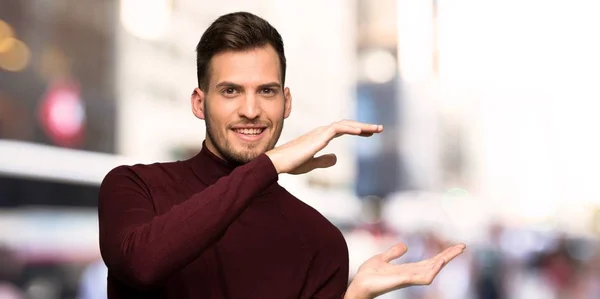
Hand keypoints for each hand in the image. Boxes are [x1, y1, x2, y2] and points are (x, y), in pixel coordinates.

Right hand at [265, 120, 382, 174]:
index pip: (342, 130)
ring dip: (361, 126)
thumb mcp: (311, 163)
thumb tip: (336, 158)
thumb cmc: (290, 163)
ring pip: (344, 125)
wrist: (277, 162)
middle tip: (379, 129)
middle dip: (364, 126)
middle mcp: (321, 132)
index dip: (356, 131)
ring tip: (376, 129)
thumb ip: (323, 160)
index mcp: (320, 137)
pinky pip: (336, 129)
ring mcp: (320, 133)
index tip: (369, 133)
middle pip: (346, 125)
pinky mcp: (318, 137)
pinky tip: (361, 131)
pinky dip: (349, 128)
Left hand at [344, 242, 465, 298]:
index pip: (430, 261)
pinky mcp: (402, 281)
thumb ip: (393, 253)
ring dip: (442, 262)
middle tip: (462, 246)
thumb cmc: (368, 275)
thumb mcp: (382, 258)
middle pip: (434, 264)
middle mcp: (411, 275)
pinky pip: (420, 277)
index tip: (456, 246)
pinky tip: (438, 263)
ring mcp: (408, 279)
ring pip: (431, 271)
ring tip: (453, 252)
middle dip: (448, 256)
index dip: (442, 254)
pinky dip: (431, 271)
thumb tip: (405, 246)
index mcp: (408, 269)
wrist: (358, 284)